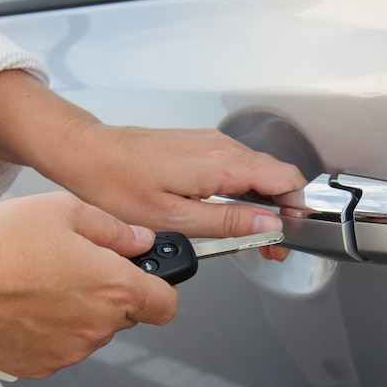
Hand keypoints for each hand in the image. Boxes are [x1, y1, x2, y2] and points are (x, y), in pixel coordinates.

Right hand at [0, 192, 177, 378]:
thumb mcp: (65, 211)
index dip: (164, 286)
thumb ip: (114, 228)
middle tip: (84, 263)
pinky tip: (31, 301)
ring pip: (97, 328)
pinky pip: (67, 344)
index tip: (153, 274)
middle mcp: (97, 326)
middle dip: (116, 288)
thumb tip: (140, 239)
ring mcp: (70, 350)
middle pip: (129, 312)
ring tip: (47, 279)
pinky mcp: (42, 364)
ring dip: (85, 307)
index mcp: (113, 287)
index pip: (168, 302)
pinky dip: (58, 326)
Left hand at [50, 124, 305, 236]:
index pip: (284, 178)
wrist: (90, 154)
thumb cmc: (120, 185)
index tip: (289, 234)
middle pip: (274, 175)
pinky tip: (229, 211)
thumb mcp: (177, 217)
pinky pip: (235, 165)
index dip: (296, 207)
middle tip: (270, 244)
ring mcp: (211, 142)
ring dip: (261, 201)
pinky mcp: (199, 144)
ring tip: (251, 233)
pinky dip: (242, 189)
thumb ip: (229, 221)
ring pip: (256, 170)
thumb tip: (269, 224)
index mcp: (222, 164)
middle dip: (281, 210)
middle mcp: (221, 146)